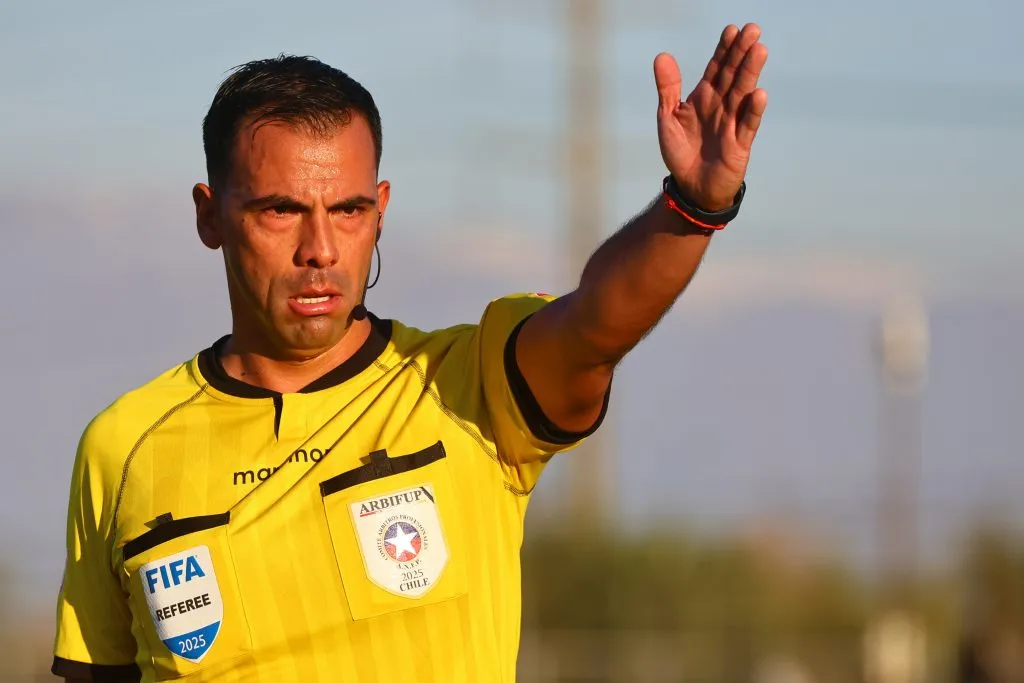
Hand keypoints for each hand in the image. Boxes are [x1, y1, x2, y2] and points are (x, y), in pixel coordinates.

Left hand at [654, 23, 767, 210]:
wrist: (690, 187)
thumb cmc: (681, 151)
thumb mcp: (668, 117)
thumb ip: (668, 88)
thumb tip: (662, 55)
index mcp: (704, 97)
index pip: (717, 68)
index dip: (724, 49)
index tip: (732, 29)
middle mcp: (721, 105)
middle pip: (733, 75)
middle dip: (742, 52)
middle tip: (752, 29)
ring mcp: (732, 123)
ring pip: (743, 94)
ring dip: (751, 73)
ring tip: (759, 50)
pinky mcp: (739, 144)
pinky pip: (747, 125)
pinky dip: (753, 111)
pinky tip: (758, 95)